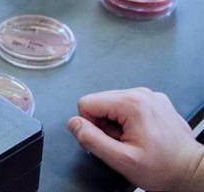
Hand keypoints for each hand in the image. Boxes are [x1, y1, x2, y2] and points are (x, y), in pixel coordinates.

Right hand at [68, 88, 203, 191]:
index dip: (91, 125)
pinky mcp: (154, 100)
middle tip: (122, 143)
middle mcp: (139, 93)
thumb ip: (92, 140)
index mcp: (130, 103)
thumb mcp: (122, 160)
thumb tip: (74, 124)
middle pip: (100, 102)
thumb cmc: (163, 168)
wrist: (191, 171)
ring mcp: (149, 95)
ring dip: (116, 123)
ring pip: (113, 104)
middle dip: (105, 125)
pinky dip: (129, 120)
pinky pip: (128, 104)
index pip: (87, 103)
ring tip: (133, 140)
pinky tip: (142, 134)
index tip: (108, 140)